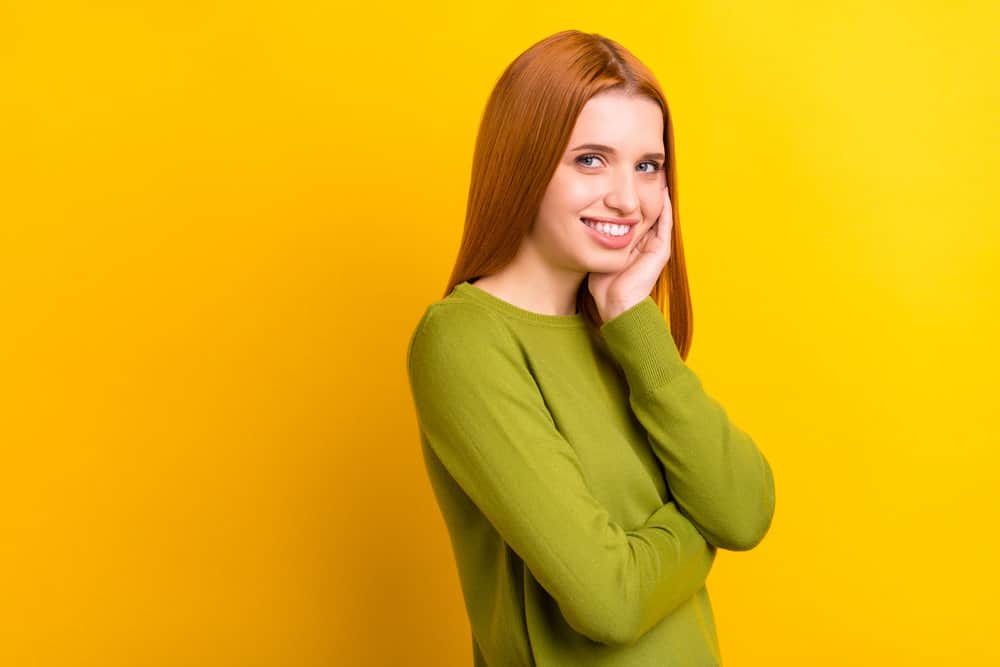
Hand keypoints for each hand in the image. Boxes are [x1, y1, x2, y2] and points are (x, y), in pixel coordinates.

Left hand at [588, 185, 672, 320]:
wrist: (616, 304)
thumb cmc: (603, 285)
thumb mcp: (597, 254)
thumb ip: (594, 239)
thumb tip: (577, 221)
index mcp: (633, 245)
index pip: (633, 216)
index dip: (629, 200)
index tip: (623, 180)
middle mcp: (646, 243)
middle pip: (646, 211)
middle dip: (643, 193)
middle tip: (641, 171)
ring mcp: (656, 246)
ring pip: (657, 214)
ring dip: (656, 195)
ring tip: (656, 173)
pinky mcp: (661, 250)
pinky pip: (665, 222)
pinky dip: (665, 206)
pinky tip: (663, 189)